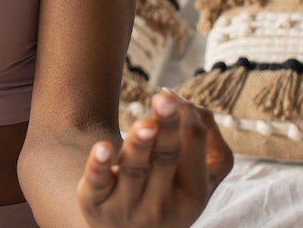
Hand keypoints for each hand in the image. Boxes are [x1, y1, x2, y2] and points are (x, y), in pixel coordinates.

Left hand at [76, 90, 233, 227]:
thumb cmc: (167, 196)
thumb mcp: (196, 182)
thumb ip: (206, 144)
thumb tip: (188, 104)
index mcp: (194, 193)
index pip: (196, 146)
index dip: (184, 116)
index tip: (168, 94)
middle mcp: (163, 204)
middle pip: (167, 157)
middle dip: (167, 128)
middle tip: (164, 98)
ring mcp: (128, 207)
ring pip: (135, 170)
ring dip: (139, 145)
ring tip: (144, 124)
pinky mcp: (96, 206)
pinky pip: (98, 184)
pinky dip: (100, 165)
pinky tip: (102, 146)